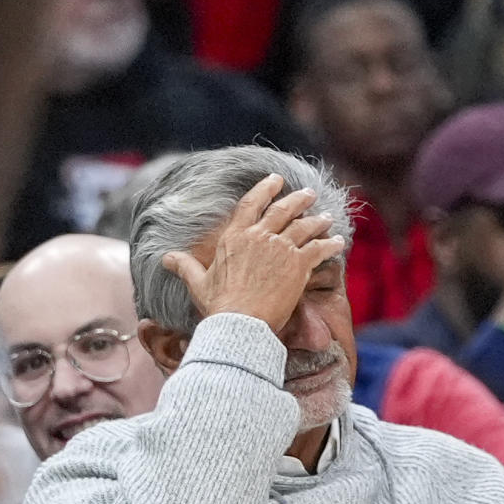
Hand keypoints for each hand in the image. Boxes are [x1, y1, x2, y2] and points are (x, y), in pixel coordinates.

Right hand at [162, 173, 345, 332]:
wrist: (240, 323)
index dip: (265, 189)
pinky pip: (319, 248)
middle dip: (298, 200)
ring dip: (317, 220)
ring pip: (304, 226)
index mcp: (235, 237)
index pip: (251, 204)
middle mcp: (259, 237)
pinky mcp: (298, 265)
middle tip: (308, 194)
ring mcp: (281, 249)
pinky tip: (338, 241)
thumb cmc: (218, 306)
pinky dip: (330, 243)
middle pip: (283, 210)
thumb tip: (165, 258)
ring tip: (326, 217)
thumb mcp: (198, 283)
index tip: (275, 180)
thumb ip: (184, 266)